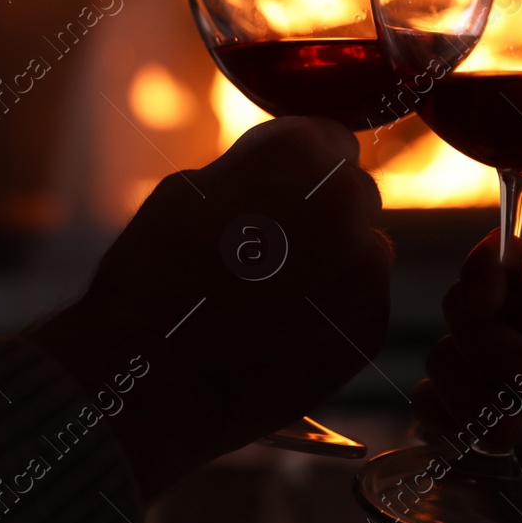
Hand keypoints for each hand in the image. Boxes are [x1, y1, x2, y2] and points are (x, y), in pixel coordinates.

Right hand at [32, 117, 390, 499]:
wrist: (151, 383)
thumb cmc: (154, 280)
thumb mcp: (189, 191)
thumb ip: (254, 171)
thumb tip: (284, 175)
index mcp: (301, 152)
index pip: (329, 139)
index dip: (300, 168)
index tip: (278, 192)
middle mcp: (348, 200)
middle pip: (352, 193)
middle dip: (321, 213)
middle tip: (271, 250)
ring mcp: (367, 268)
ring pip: (362, 249)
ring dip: (332, 263)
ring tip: (272, 296)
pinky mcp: (370, 325)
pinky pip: (363, 302)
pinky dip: (335, 311)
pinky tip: (285, 329)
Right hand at [411, 229, 521, 452]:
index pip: (505, 249)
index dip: (487, 268)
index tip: (491, 301)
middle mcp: (517, 308)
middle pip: (464, 304)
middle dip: (488, 343)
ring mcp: (492, 357)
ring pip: (444, 356)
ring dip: (470, 394)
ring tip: (516, 430)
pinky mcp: (477, 400)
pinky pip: (433, 401)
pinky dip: (449, 420)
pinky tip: (489, 440)